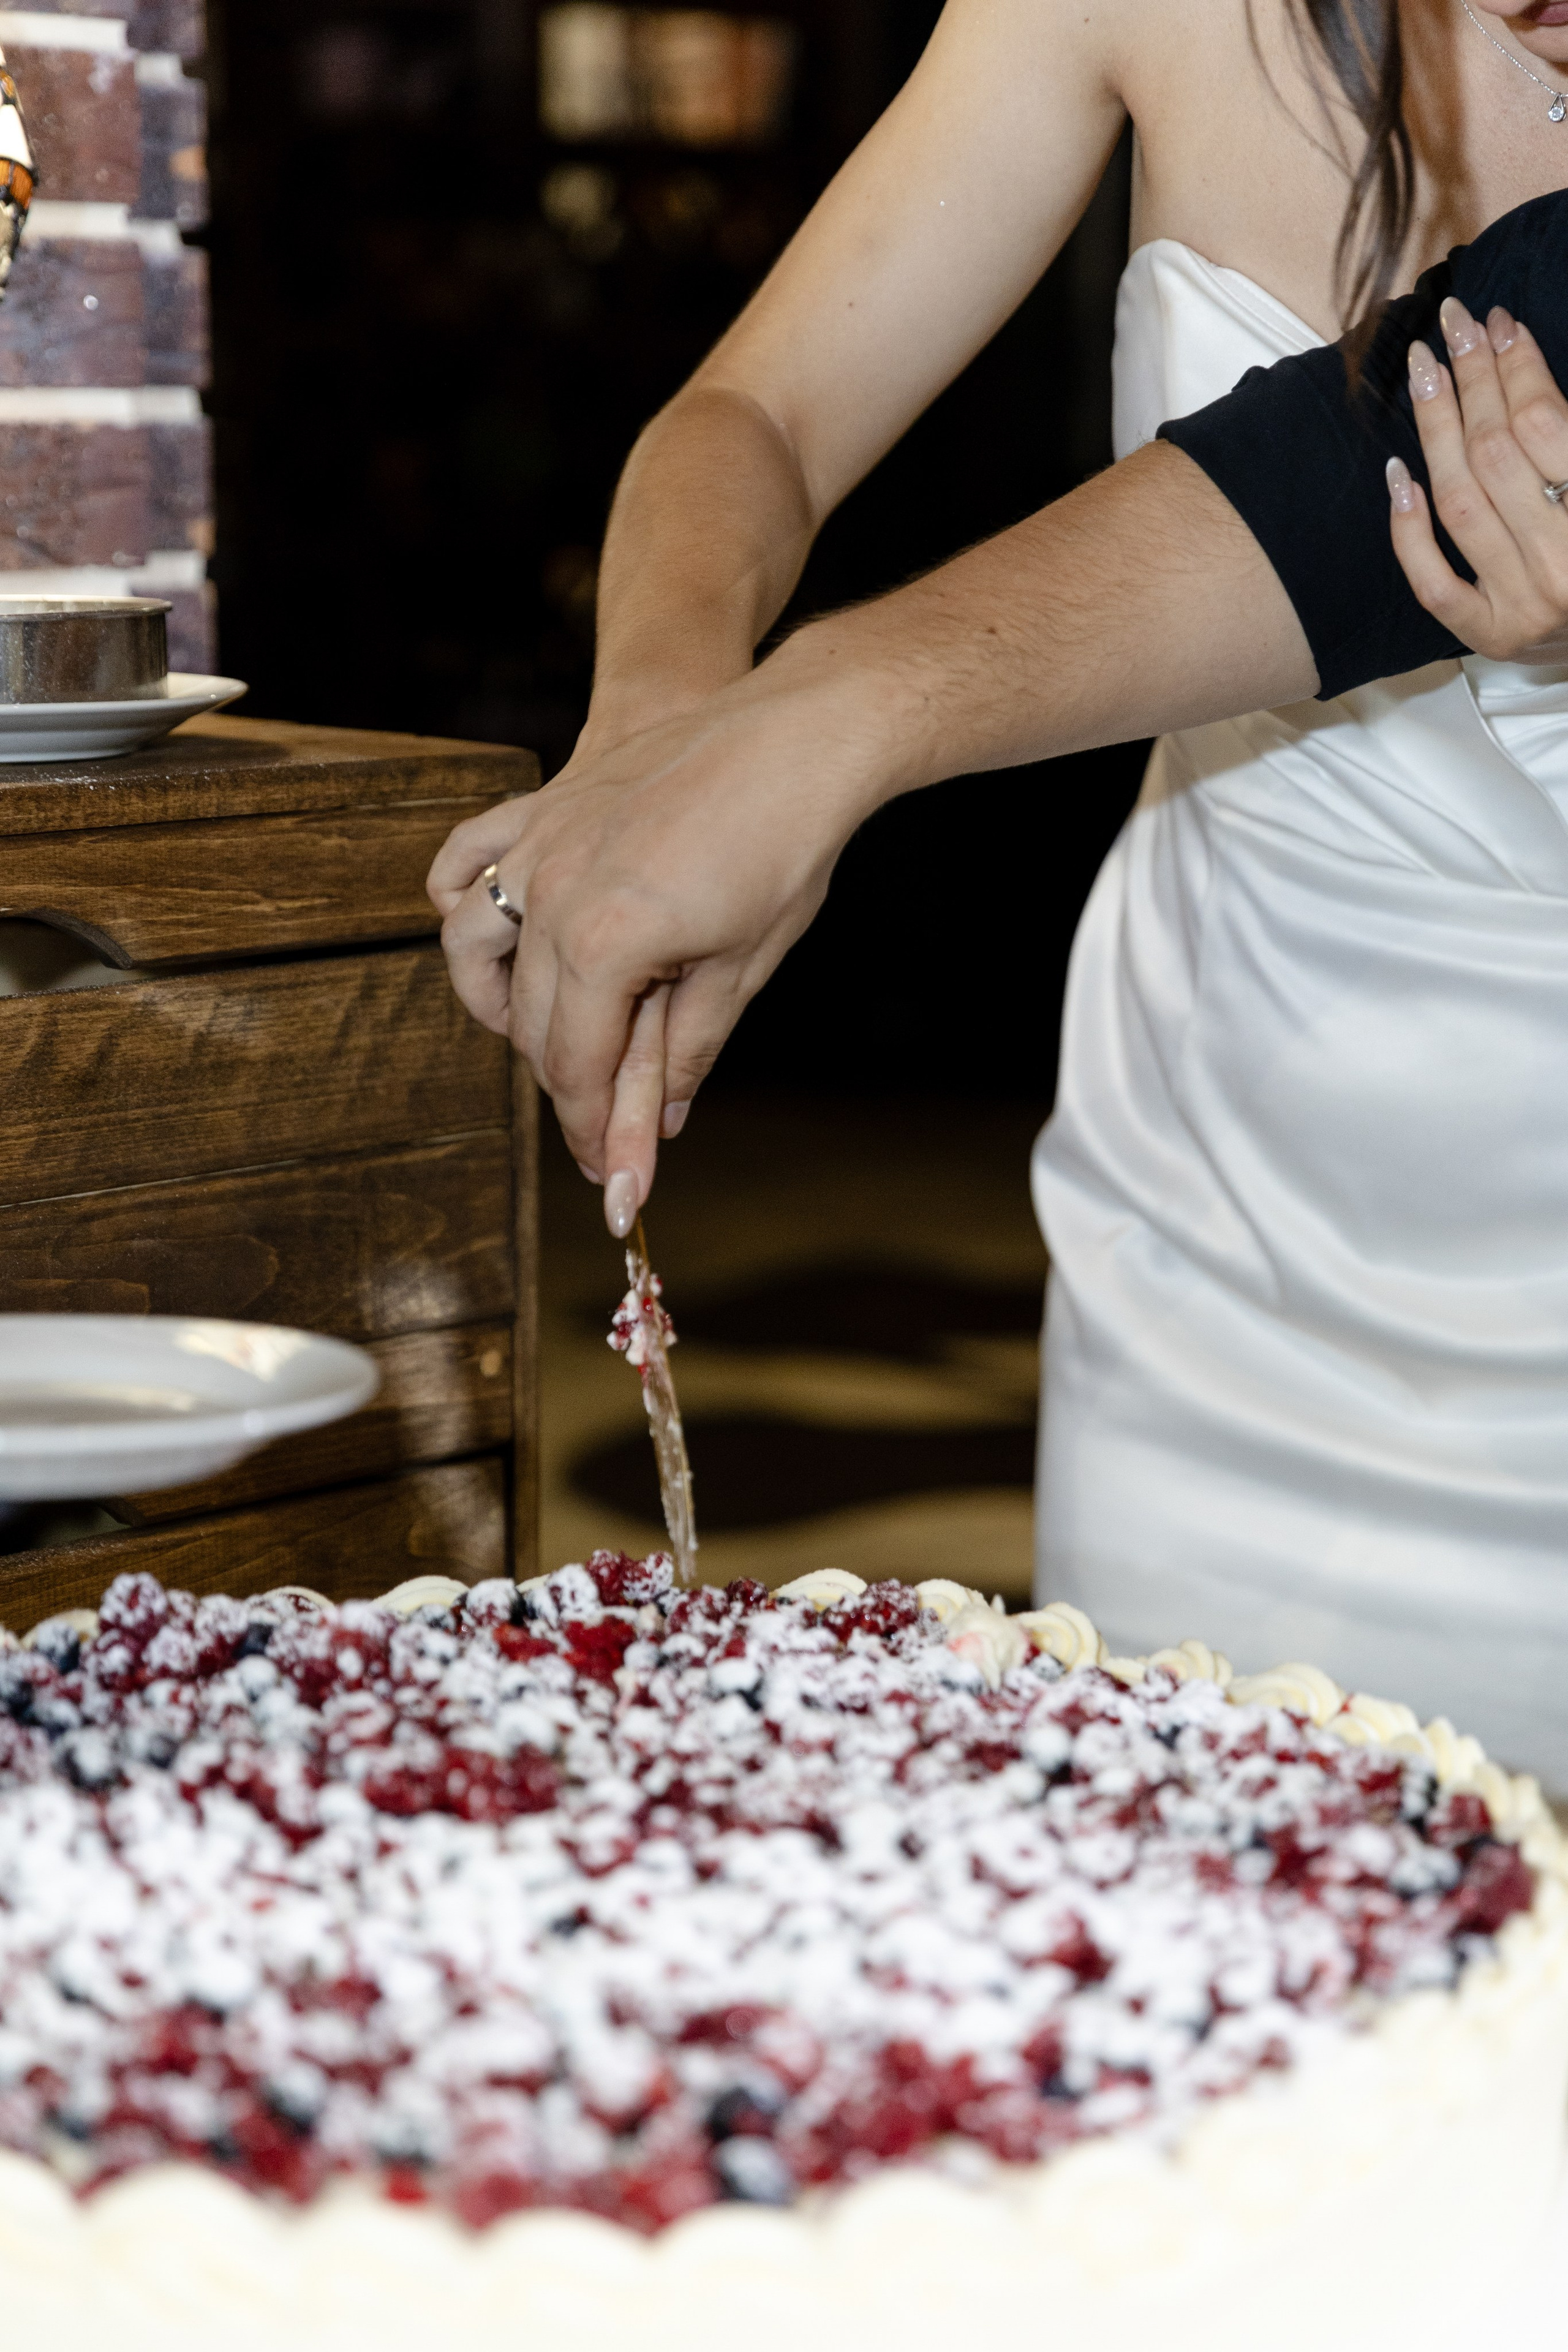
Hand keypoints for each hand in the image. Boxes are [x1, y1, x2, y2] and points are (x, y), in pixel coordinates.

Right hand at [427, 651, 881, 1229]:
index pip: (574, 1067)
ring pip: (474, 950)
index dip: (593, 1132)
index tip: (611, 1177)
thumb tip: (663, 1125)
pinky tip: (500, 934)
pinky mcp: (540, 805)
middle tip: (606, 1127)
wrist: (796, 734)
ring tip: (554, 1034)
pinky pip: (464, 863)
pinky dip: (465, 904)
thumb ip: (688, 1050)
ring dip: (502, 1003)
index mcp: (604, 945)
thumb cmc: (784, 848)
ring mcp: (536, 845)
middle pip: (529, 1023)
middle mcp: (551, 896)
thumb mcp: (742, 966)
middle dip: (566, 1084)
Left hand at [1388, 295, 1567, 661]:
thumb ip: (1565, 435)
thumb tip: (1514, 358)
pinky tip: (1398, 475)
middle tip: (1452, 326)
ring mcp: (1524, 604)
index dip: (1516, 365)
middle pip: (1496, 454)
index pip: (1544, 423)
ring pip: (1461, 503)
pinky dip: (1409, 531)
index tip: (1496, 323)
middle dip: (1473, 381)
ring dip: (1436, 429)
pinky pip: (1434, 583)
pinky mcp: (1490, 634)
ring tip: (1425, 372)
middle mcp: (1562, 563)